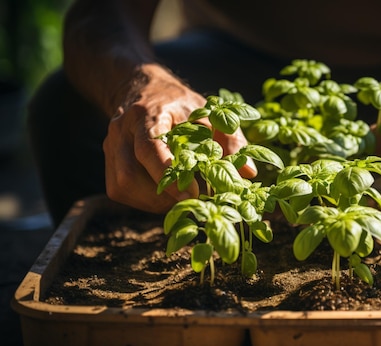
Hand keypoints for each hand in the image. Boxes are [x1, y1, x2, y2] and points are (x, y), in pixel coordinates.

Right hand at [103, 64, 255, 212]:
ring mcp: (111, 146)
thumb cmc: (179, 104)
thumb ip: (230, 140)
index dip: (168, 173)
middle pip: (131, 172)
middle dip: (163, 193)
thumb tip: (249, 173)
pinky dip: (143, 199)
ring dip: (153, 200)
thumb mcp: (208, 113)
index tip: (192, 193)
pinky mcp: (109, 161)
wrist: (141, 88)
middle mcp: (122, 130)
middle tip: (193, 200)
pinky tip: (164, 196)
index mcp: (147, 114)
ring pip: (123, 185)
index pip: (149, 147)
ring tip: (180, 199)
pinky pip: (119, 189)